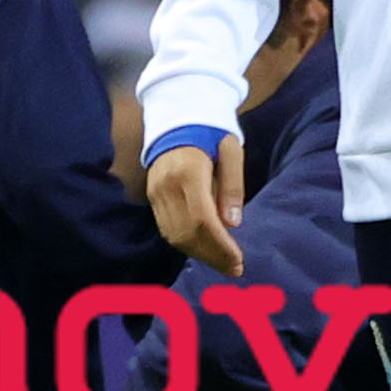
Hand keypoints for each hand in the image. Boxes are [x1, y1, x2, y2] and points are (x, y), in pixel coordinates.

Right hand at [148, 133, 245, 276]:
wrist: (175, 120)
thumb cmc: (210, 135)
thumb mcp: (230, 150)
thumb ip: (233, 186)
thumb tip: (233, 224)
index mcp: (188, 172)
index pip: (203, 219)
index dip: (220, 244)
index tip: (238, 260)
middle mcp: (167, 186)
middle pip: (188, 233)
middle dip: (213, 255)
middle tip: (235, 269)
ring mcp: (156, 194)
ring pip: (175, 235)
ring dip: (200, 254)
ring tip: (223, 264)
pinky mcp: (152, 198)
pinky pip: (167, 230)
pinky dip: (187, 245)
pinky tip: (205, 250)